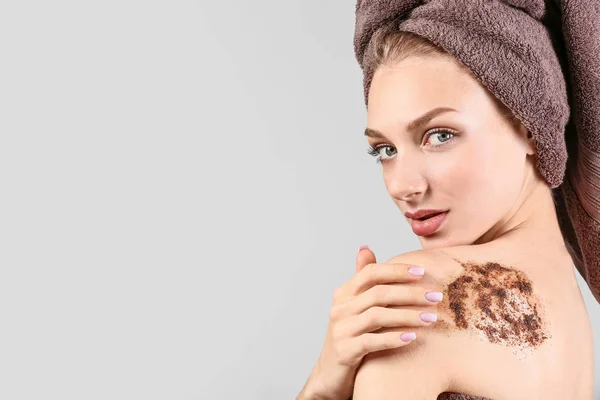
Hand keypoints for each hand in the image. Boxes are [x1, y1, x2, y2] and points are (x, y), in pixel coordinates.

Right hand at [298, 246, 441, 399]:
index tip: (423, 272)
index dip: (396, 270)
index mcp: (343, 294)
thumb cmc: (350, 337)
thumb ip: (361, 280)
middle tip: (436, 296)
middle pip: (377, 293)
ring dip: (408, 315)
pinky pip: (372, 341)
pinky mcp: (344, 351)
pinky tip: (413, 337)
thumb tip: (366, 248)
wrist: (331, 374)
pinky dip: (394, 338)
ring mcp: (340, 330)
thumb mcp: (354, 307)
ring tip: (431, 318)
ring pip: (377, 316)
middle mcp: (339, 308)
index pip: (370, 273)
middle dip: (410, 293)